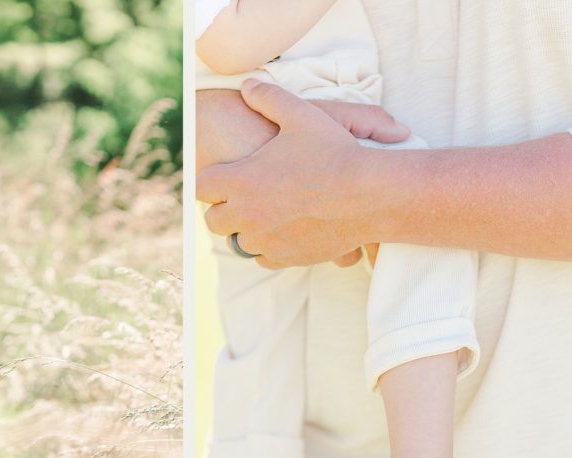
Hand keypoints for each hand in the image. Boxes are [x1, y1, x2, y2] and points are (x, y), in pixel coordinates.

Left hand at [198, 80, 408, 268]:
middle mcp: (247, 215)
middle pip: (214, 221)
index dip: (211, 182)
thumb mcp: (301, 115)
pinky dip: (268, 247)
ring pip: (238, 242)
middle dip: (224, 210)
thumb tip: (248, 85)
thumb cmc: (335, 153)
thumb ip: (270, 98)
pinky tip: (280, 231)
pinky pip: (263, 258)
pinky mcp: (285, 257)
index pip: (202, 188)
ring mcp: (265, 240)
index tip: (224, 178)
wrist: (369, 195)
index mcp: (242, 181)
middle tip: (240, 200)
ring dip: (246, 230)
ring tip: (263, 215)